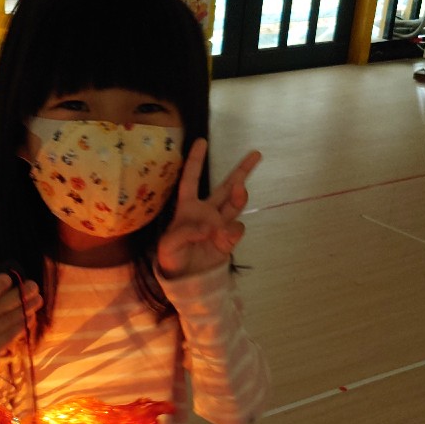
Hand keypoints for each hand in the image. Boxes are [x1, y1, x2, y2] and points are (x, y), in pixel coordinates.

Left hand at [157, 139, 261, 279]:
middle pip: (225, 186)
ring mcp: (220, 225)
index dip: (195, 160)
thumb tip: (209, 226)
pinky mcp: (229, 240)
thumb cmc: (172, 260)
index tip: (201, 141)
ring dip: (239, 195)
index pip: (191, 179)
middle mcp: (207, 212)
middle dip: (241, 170)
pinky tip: (221, 238)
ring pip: (235, 204)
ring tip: (240, 190)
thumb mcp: (168, 247)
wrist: (188, 282)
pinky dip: (231, 232)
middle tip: (256, 154)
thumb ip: (184, 233)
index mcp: (187, 208)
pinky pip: (235, 230)